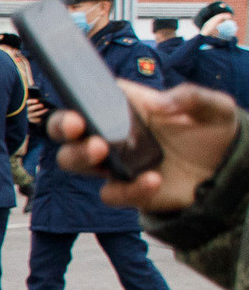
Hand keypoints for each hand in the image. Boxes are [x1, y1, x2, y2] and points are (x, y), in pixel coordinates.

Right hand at [49, 81, 238, 211]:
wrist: (227, 172)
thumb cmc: (215, 132)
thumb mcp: (216, 106)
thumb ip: (191, 97)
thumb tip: (161, 104)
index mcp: (129, 106)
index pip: (90, 96)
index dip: (75, 97)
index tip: (78, 100)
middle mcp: (113, 133)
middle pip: (66, 129)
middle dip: (62, 126)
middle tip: (77, 127)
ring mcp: (116, 163)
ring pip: (73, 160)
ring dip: (79, 157)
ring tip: (101, 151)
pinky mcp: (127, 190)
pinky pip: (111, 193)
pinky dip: (128, 189)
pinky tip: (152, 180)